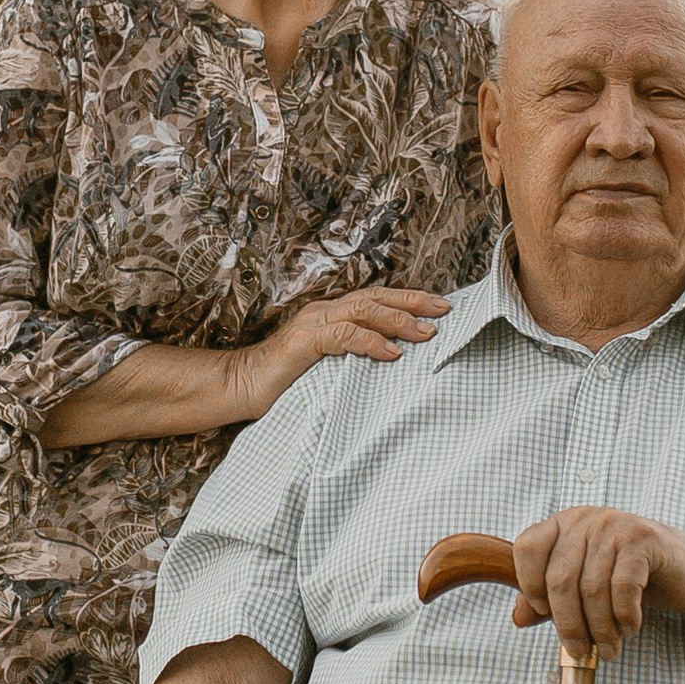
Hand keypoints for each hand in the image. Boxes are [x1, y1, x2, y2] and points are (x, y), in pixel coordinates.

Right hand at [237, 285, 450, 412]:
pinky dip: (371, 342)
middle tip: (444, 310)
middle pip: (375, 297)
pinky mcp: (304, 342)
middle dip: (412, 301)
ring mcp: (313, 324)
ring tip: (426, 333)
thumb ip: (354, 358)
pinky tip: (392, 352)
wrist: (241, 386)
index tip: (440, 307)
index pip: (375, 299)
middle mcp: (323, 312)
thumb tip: (395, 362)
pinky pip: (344, 335)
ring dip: (398, 320)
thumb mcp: (328, 367)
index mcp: (330, 314)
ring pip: (363, 311)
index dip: (408, 300)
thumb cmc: (284, 382)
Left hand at [505, 506, 684, 658]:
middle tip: (579, 651)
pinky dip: (624, 616)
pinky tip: (630, 627)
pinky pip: (623, 586)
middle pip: (560, 578)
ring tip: (609, 649)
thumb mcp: (583, 587)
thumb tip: (518, 618)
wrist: (683, 569)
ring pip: (592, 588)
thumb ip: (548, 600)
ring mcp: (614, 525)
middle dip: (568, 623)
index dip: (529, 585)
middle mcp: (585, 519)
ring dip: (599, 628)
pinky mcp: (643, 539)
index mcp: (563, 524)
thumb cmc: (627, 577)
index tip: (544, 613)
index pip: (527, 548)